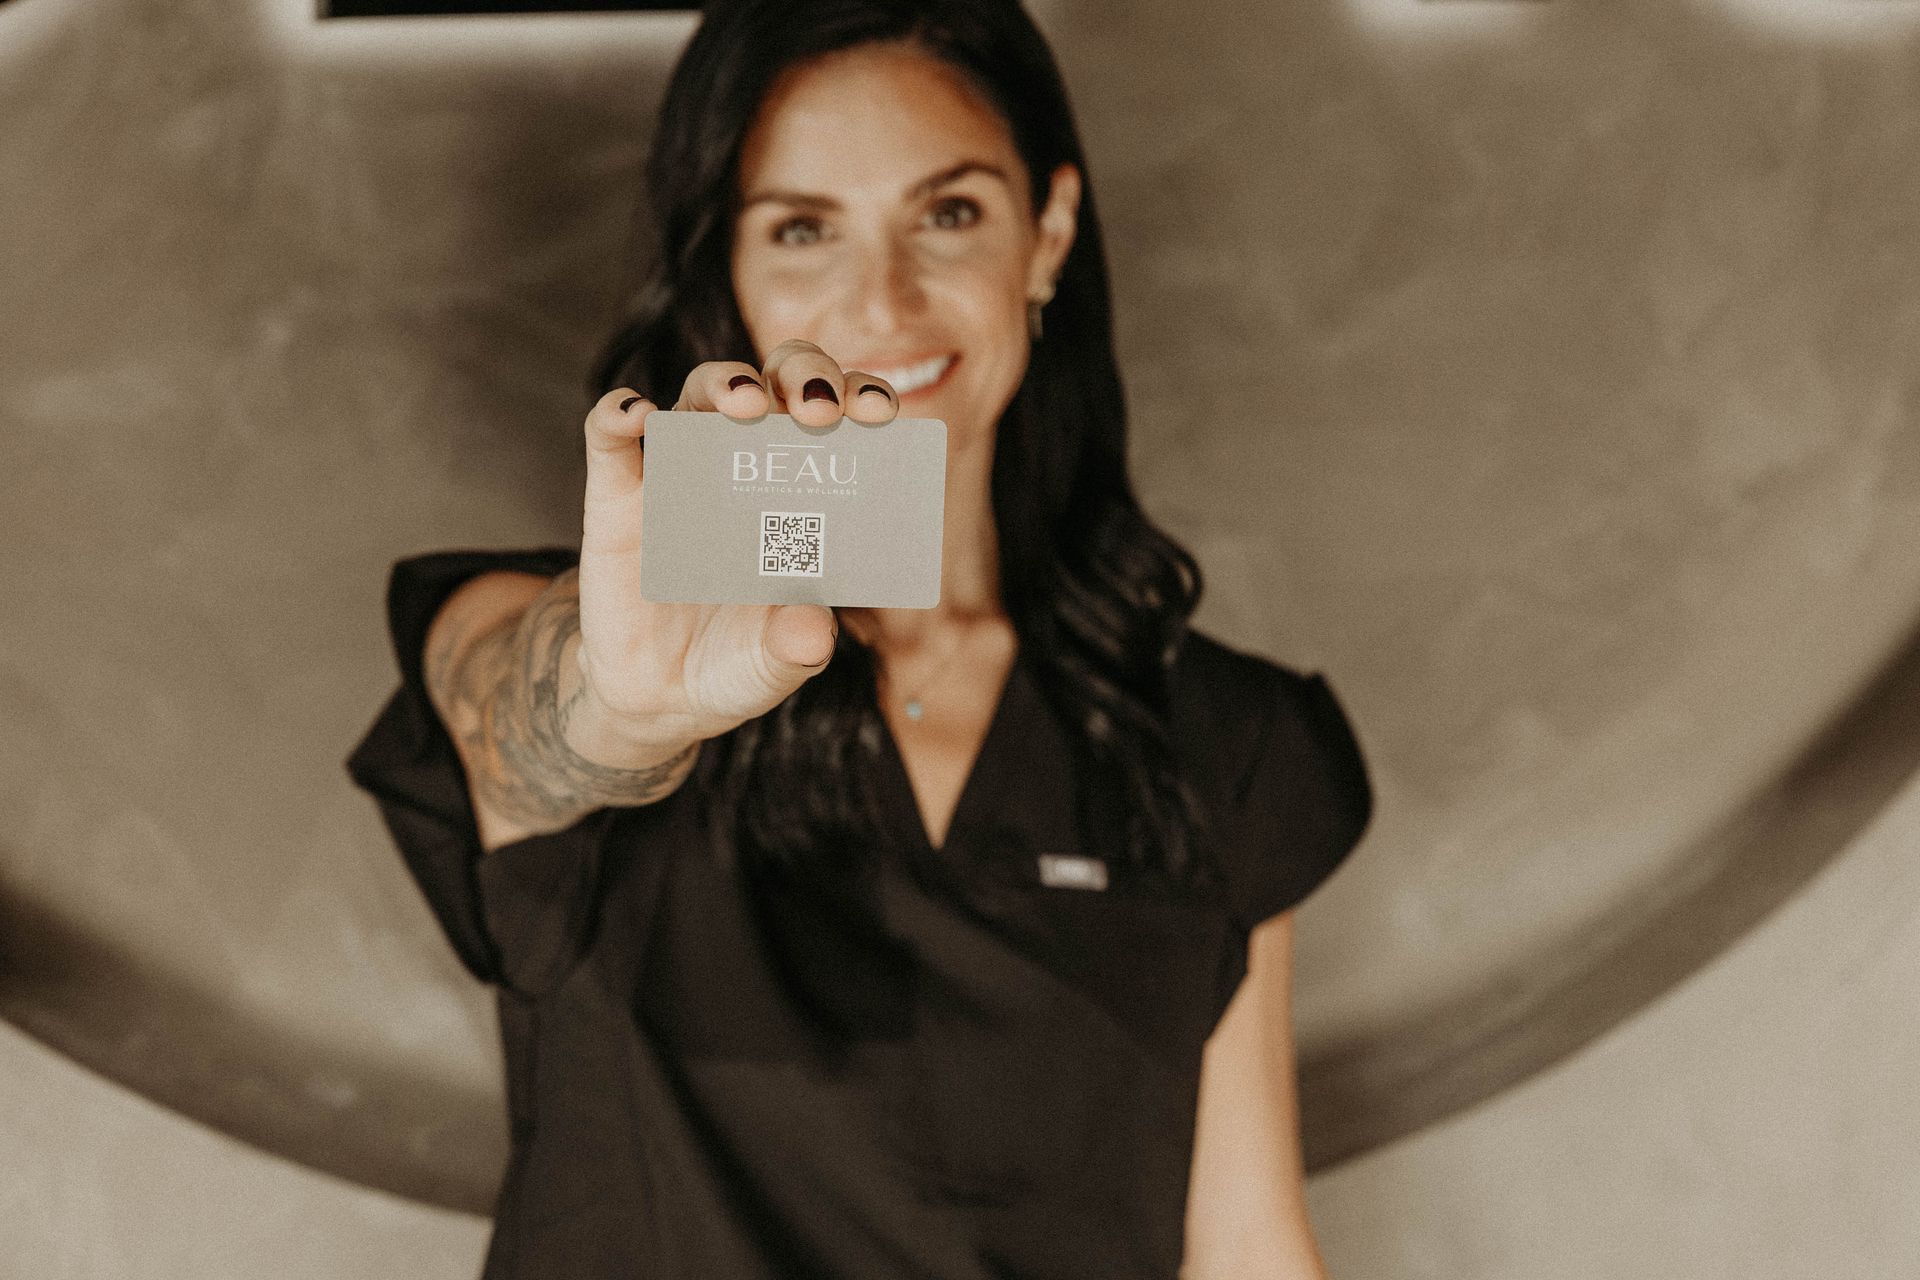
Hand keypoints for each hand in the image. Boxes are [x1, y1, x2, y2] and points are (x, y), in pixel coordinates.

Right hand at [572, 339, 899, 755]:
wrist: (660, 695)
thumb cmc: (738, 661)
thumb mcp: (776, 665)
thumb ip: (797, 647)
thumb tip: (814, 627)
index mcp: (804, 486)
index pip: (839, 414)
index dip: (862, 397)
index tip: (879, 413)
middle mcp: (745, 462)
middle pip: (775, 382)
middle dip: (803, 376)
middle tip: (818, 411)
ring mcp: (680, 471)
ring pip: (701, 392)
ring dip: (726, 382)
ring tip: (746, 403)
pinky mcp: (617, 496)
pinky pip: (609, 436)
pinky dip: (618, 414)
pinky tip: (636, 412)